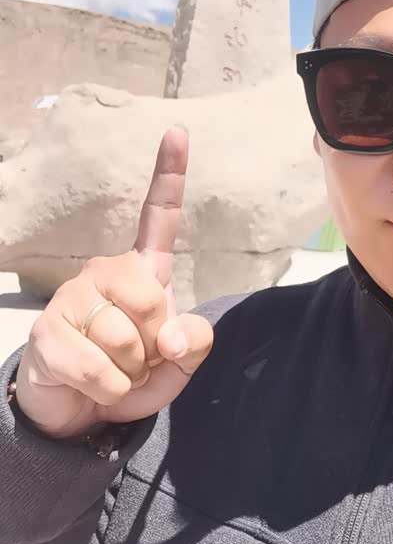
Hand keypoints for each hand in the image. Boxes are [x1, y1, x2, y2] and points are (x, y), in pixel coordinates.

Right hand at [14, 127, 213, 439]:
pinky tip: (95, 386)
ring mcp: (72, 297)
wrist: (82, 412)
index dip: (169, 174)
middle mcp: (105, 272)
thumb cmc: (134, 373)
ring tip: (116, 371)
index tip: (177, 131)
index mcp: (141, 270)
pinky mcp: (47, 331)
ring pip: (124, 339)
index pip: (157, 216)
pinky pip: (97, 368)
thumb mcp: (178, 363)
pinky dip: (109, 390)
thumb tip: (170, 337)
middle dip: (154, 344)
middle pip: (151, 300)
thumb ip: (194, 342)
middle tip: (139, 357)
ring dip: (130, 372)